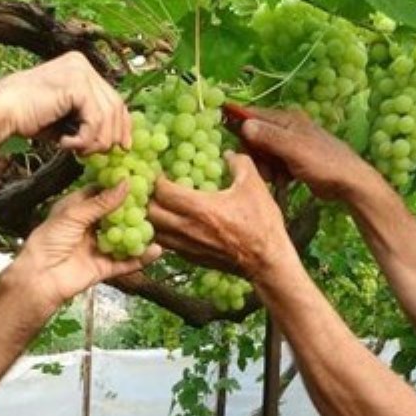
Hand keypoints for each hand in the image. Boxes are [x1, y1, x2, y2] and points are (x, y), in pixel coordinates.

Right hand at [0, 52, 131, 153]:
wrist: (0, 111)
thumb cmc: (26, 116)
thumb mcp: (65, 118)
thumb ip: (87, 121)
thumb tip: (114, 140)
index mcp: (80, 68)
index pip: (113, 98)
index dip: (121, 125)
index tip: (122, 147)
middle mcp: (82, 64)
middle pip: (116, 105)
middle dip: (111, 136)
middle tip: (97, 154)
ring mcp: (80, 70)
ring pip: (108, 115)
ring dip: (95, 142)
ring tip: (76, 151)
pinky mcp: (76, 83)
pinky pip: (95, 119)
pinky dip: (84, 138)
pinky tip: (65, 143)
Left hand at [9, 184, 161, 305]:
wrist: (41, 277)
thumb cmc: (49, 240)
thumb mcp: (74, 214)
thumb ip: (102, 202)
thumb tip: (125, 184)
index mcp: (78, 209)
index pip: (101, 193)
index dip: (117, 185)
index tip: (138, 176)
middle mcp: (90, 227)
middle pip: (116, 215)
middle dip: (134, 208)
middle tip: (156, 197)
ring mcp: (98, 247)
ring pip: (124, 238)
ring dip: (140, 232)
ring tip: (162, 222)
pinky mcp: (104, 267)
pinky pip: (126, 262)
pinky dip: (141, 257)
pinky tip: (157, 250)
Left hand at [148, 152, 292, 276]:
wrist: (267, 261)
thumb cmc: (262, 223)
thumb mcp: (254, 185)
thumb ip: (239, 163)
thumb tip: (228, 154)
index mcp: (200, 208)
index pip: (162, 191)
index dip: (156, 179)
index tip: (159, 171)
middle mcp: (187, 228)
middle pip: (150, 212)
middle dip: (148, 198)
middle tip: (154, 188)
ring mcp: (187, 246)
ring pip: (154, 231)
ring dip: (152, 217)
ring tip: (159, 206)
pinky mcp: (190, 258)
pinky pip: (166, 244)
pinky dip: (162, 233)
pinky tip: (172, 224)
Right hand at [230, 105, 373, 200]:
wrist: (349, 182)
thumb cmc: (324, 163)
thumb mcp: (294, 149)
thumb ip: (269, 137)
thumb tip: (244, 124)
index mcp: (286, 119)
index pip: (252, 115)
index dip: (238, 125)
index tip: (231, 143)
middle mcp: (286, 128)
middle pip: (255, 136)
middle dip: (254, 153)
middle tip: (262, 169)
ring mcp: (289, 144)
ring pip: (262, 152)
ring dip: (264, 166)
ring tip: (274, 178)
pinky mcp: (292, 160)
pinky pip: (273, 163)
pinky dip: (273, 172)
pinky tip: (281, 181)